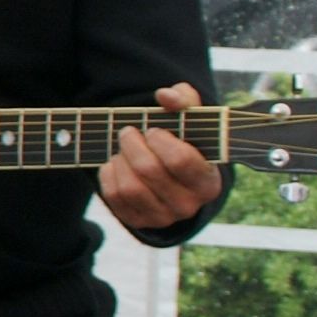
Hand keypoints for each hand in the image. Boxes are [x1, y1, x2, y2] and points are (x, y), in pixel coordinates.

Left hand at [99, 82, 223, 233]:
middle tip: (128, 132)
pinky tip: (116, 164)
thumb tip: (165, 96)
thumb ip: (184, 100)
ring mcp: (163, 217)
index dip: (160, 140)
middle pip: (149, 171)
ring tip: (123, 149)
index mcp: (208, 181)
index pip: (180, 160)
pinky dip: (109, 175)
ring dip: (120, 160)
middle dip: (132, 144)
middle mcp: (188, 205)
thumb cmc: (183, 141)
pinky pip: (114, 197)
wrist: (171, 174)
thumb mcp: (190, 118)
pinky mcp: (138, 221)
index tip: (153, 130)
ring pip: (130, 187)